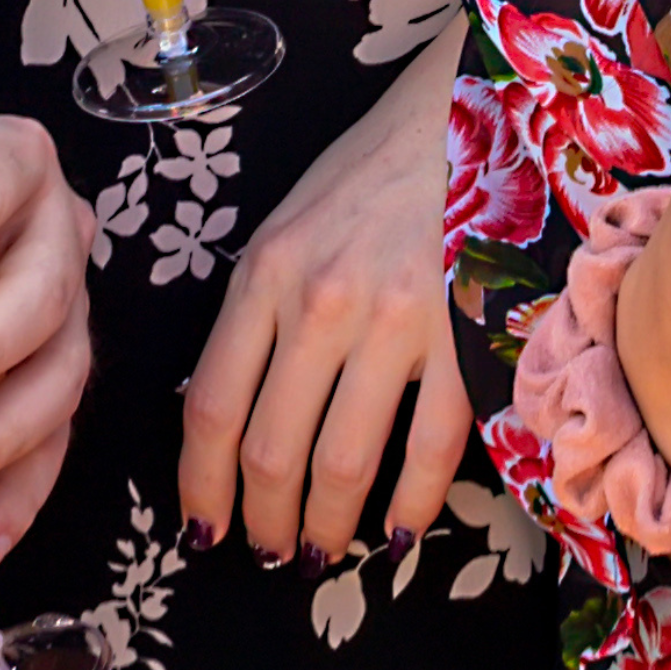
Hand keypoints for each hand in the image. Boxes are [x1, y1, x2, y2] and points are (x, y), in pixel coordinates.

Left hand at [174, 26, 472, 567]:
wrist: (469, 116)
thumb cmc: (370, 175)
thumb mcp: (287, 227)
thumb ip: (258, 313)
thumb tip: (231, 416)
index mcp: (265, 272)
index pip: (212, 407)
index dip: (201, 486)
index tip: (202, 528)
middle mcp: (322, 302)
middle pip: (272, 450)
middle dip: (262, 521)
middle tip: (265, 553)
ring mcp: (397, 323)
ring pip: (343, 463)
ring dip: (325, 527)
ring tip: (319, 552)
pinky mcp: (465, 338)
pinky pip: (431, 450)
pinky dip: (407, 508)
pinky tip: (395, 535)